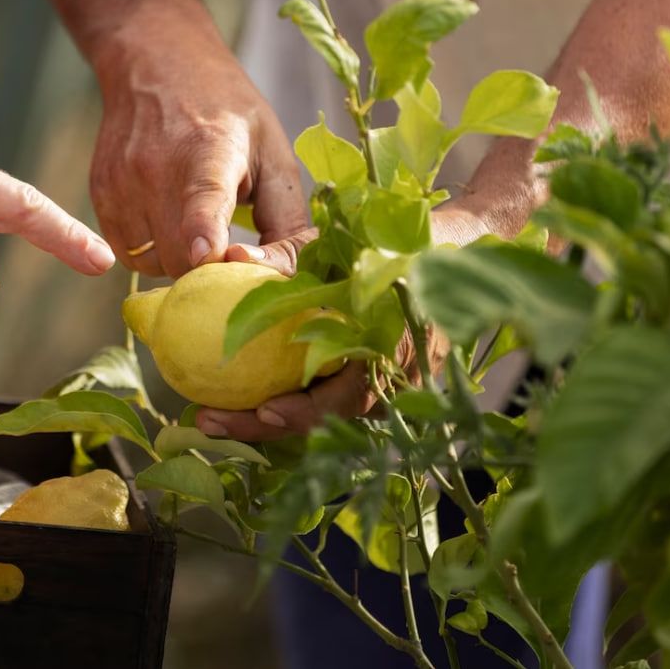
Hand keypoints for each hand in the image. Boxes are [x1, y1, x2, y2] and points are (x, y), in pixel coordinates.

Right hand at [90, 3, 306, 277]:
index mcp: (211, 151)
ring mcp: (122, 181)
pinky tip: (168, 220)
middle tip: (228, 248)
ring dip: (180, 262)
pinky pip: (128, 254)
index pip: (202, 202)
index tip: (210, 256)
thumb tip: (278, 279)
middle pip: (182, 257)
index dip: (204, 235)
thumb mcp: (274, 154)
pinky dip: (152, 251)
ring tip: (195, 224)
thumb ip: (286, 222)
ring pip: (153, 264)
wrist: (156, 63)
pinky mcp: (100, 192)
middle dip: (210, 270)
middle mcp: (158, 167)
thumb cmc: (228, 113)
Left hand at [195, 203, 491, 440]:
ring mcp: (388, 387)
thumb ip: (290, 256)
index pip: (342, 398)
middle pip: (323, 419)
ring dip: (272, 418)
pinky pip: (333, 400)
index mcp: (389, 348)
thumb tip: (230, 258)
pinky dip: (293, 402)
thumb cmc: (402, 243)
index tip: (261, 409)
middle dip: (264, 426)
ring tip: (215, 414)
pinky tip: (248, 397)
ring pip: (326, 415)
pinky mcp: (379, 384)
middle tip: (207, 419)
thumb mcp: (346, 245)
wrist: (462, 252)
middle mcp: (391, 380)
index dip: (301, 411)